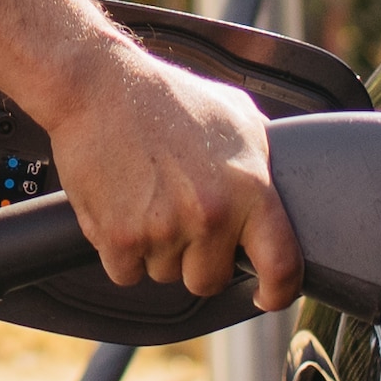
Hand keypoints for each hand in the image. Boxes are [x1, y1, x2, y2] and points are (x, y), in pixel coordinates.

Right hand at [35, 34, 304, 308]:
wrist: (99, 86)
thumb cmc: (168, 97)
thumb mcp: (236, 115)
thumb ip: (263, 160)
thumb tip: (281, 190)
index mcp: (250, 188)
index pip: (281, 267)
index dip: (278, 292)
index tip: (267, 294)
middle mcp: (211, 215)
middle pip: (209, 280)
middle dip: (197, 259)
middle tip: (181, 217)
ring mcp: (164, 230)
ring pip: (165, 274)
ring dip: (156, 250)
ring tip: (148, 198)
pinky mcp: (119, 238)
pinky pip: (126, 273)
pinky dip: (121, 251)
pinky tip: (122, 208)